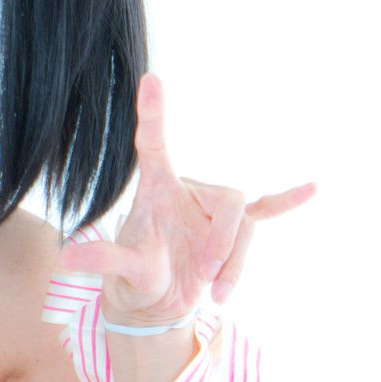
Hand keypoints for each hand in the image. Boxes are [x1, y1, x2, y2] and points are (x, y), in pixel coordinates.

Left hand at [58, 72, 316, 320]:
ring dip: (236, 265)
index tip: (151, 78)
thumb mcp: (120, 271)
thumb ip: (102, 259)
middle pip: (228, 202)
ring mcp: (213, 212)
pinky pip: (266, 212)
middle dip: (222, 244)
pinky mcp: (233, 232)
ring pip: (245, 228)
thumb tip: (67, 260)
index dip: (152, 114)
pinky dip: (286, 203)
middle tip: (205, 279)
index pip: (154, 145)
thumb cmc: (137, 276)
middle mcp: (190, 191)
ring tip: (216, 298)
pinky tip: (313, 188)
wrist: (157, 302)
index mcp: (158, 189)